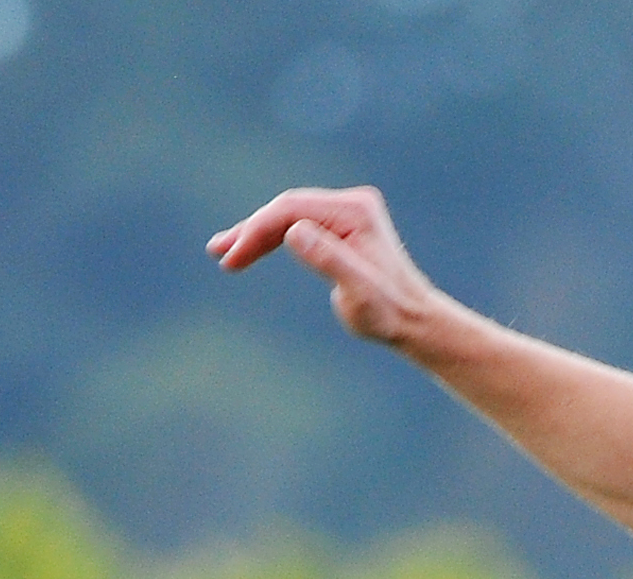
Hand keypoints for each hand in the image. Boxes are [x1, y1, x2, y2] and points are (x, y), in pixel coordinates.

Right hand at [209, 185, 457, 352]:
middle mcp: (352, 204)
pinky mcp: (342, 225)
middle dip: (251, 231)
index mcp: (355, 212)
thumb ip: (330, 261)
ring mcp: (348, 212)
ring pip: (288, 217)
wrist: (413, 320)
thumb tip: (294, 232)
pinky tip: (249, 249)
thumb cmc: (388, 313)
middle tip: (219, 253)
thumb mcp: (359, 293)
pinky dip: (272, 239)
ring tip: (222, 252)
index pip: (293, 210)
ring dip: (256, 234)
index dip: (258, 230)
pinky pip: (297, 225)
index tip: (233, 256)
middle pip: (287, 210)